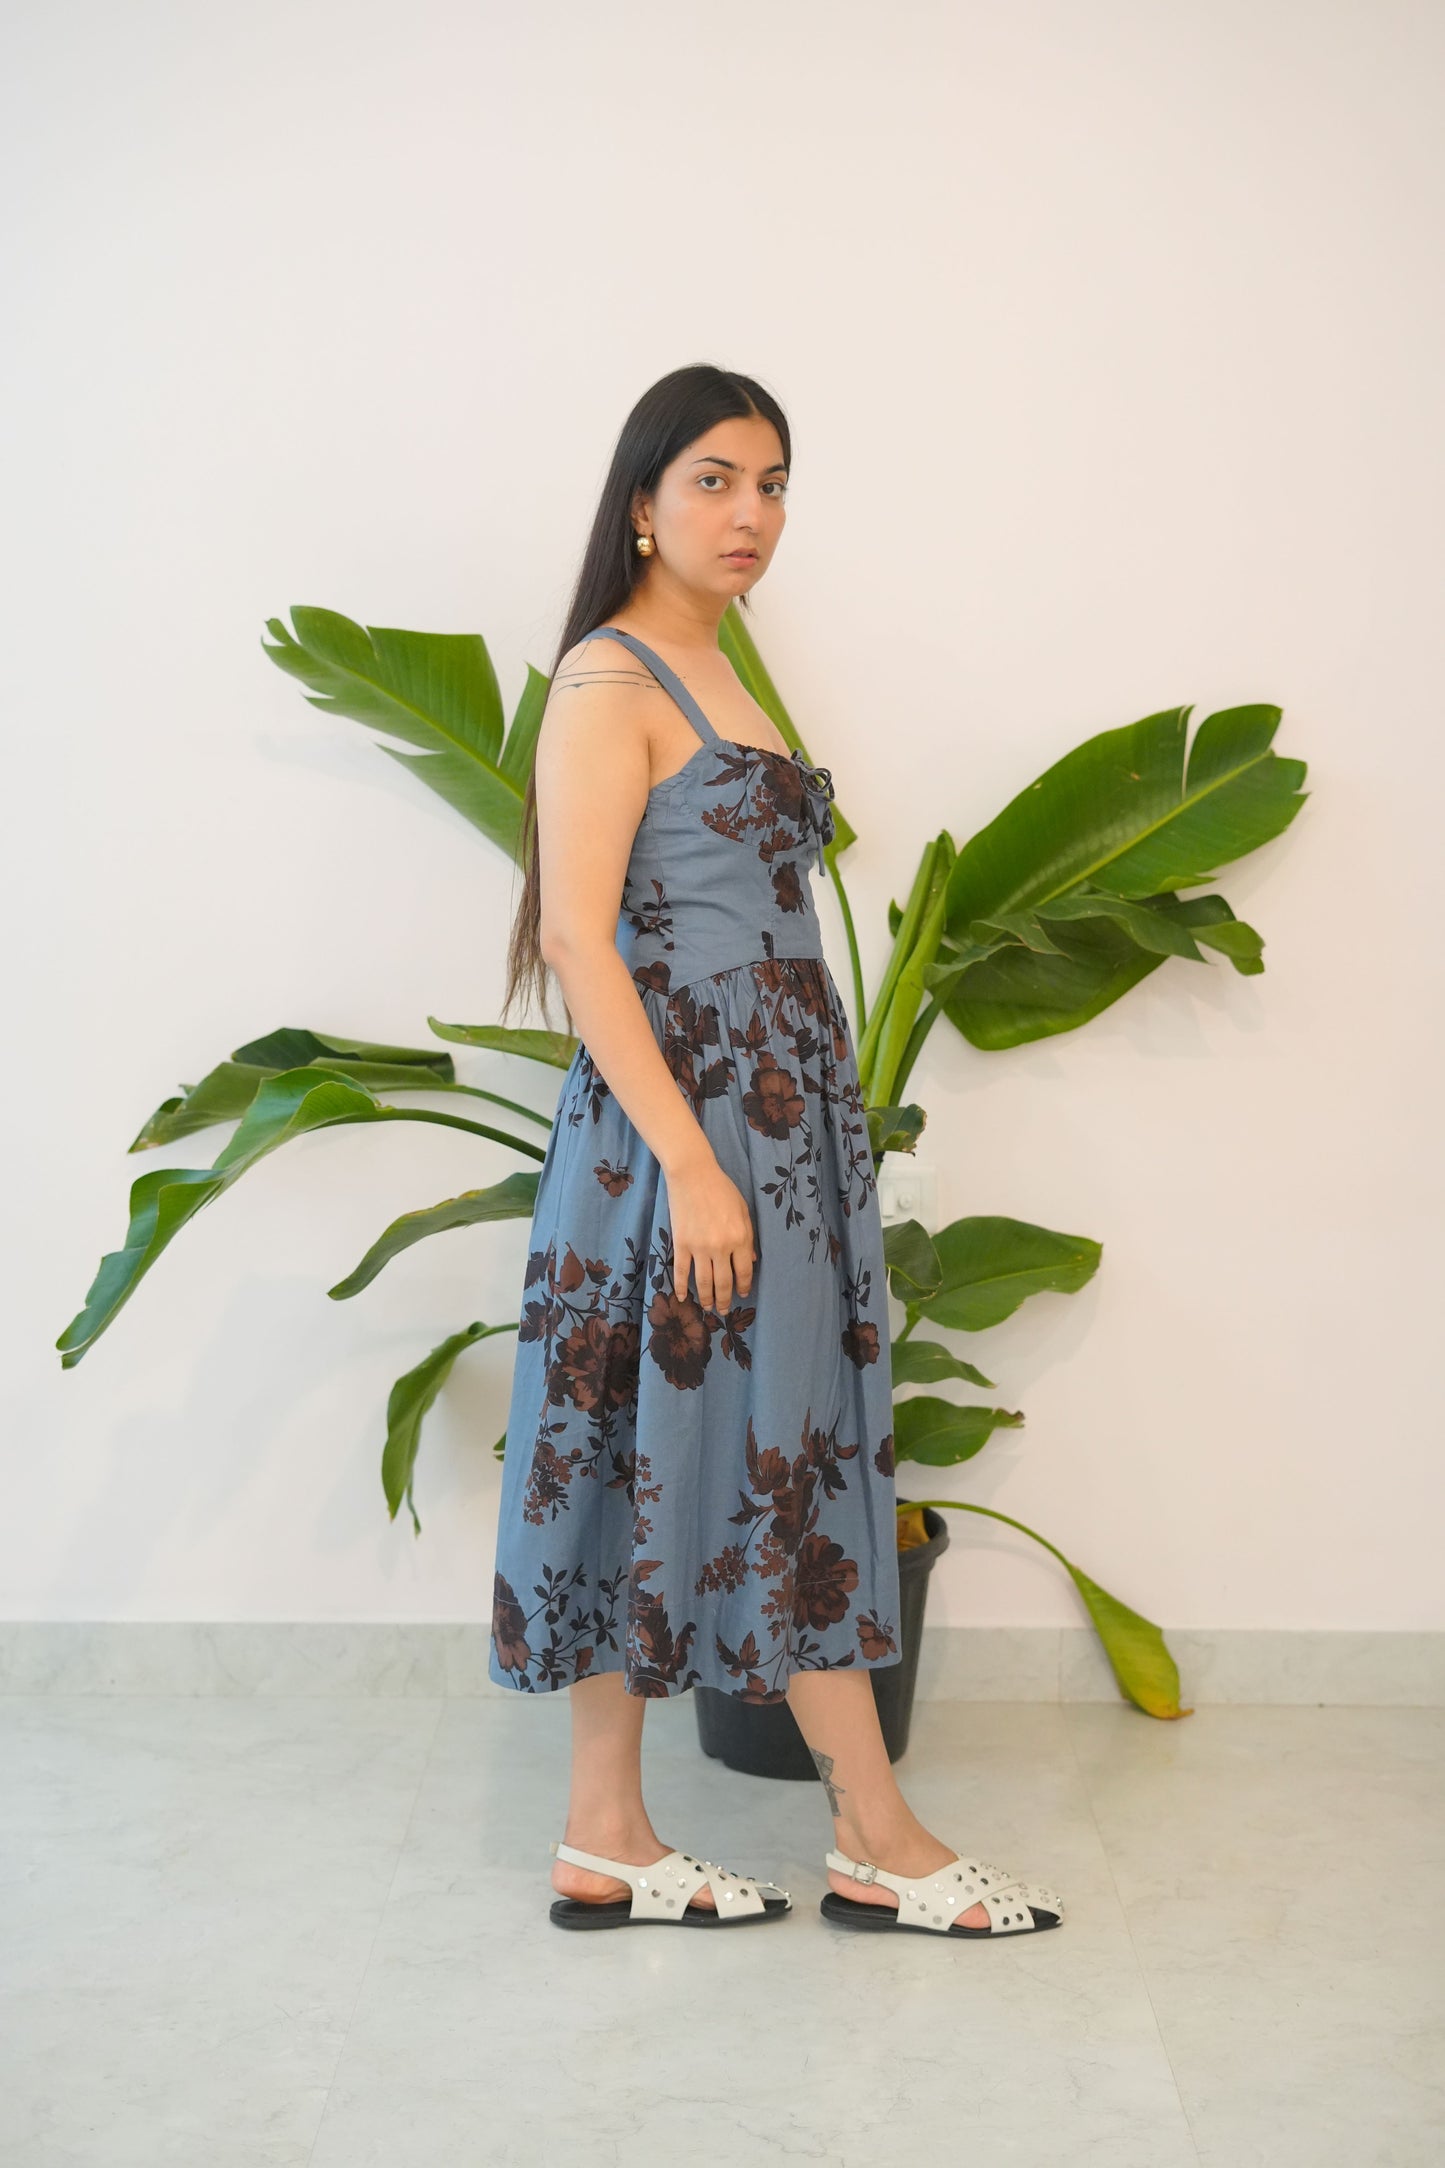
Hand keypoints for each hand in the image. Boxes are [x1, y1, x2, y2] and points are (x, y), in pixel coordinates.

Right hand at [665, 1150, 756, 1313]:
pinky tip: (683, 1297)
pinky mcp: (681, 1244)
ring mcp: (699, 1247)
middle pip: (724, 1282)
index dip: (744, 1286)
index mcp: (740, 1239)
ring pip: (704, 1282)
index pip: (744, 1272)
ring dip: (706, 1298)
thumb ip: (749, 1239)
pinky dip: (682, 1287)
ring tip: (707, 1308)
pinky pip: (681, 1271)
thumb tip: (751, 1262)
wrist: (693, 1175)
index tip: (742, 1294)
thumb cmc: (722, 1190)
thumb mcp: (744, 1212)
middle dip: (724, 1300)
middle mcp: (720, 1247)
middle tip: (723, 1310)